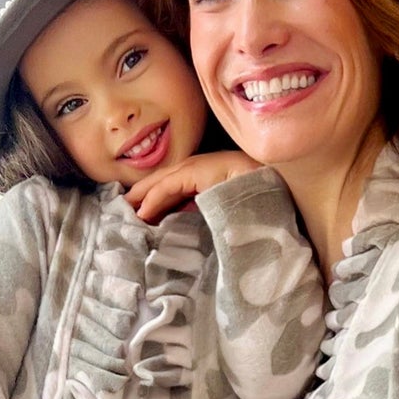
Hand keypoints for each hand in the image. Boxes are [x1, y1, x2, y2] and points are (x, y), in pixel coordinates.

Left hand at [126, 151, 259, 223]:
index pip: (174, 187)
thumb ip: (204, 217)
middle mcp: (202, 168)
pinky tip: (142, 212)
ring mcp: (199, 166)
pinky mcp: (197, 171)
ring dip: (143, 197)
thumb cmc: (254, 208)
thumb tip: (185, 232)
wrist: (272, 195)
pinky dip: (154, 198)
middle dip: (143, 195)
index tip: (142, 215)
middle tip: (125, 211)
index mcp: (208, 178)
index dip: (156, 199)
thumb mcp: (222, 215)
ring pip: (163, 181)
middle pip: (164, 181)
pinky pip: (169, 185)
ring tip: (127, 212)